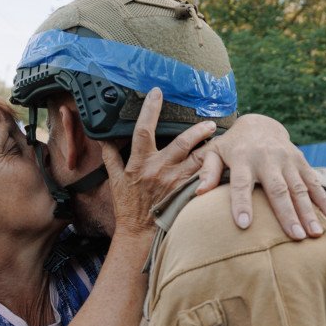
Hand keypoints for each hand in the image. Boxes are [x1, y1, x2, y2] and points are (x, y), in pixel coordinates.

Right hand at [102, 88, 216, 236]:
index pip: (143, 129)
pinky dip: (213, 170)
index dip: (150, 109)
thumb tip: (102, 138)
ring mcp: (174, 182)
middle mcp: (159, 170)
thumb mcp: (114, 180)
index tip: (157, 92)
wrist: (139, 233)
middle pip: (182, 143)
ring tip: (222, 139)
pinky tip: (224, 163)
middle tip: (210, 123)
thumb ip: (110, 156)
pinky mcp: (185, 194)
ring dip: (210, 148)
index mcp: (140, 162)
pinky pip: (203, 178)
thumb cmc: (128, 206)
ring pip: (198, 160)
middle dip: (198, 131)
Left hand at [193, 113, 325, 238]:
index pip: (241, 183)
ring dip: (309, 211)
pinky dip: (325, 201)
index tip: (244, 225)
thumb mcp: (215, 152)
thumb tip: (199, 193)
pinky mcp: (301, 161)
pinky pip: (314, 183)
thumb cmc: (232, 146)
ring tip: (315, 234)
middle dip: (287, 214)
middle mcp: (267, 159)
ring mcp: (287, 160)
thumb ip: (207, 171)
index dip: (242, 203)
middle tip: (295, 237)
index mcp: (243, 158)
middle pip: (278, 189)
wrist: (260, 124)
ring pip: (299, 188)